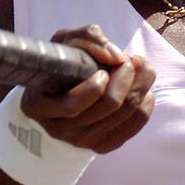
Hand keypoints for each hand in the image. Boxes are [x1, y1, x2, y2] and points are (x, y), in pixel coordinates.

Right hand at [20, 24, 155, 152]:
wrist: (60, 93)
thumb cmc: (62, 64)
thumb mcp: (66, 42)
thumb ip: (89, 38)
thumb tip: (115, 56)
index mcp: (39, 105)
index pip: (72, 105)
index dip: (95, 86)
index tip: (103, 69)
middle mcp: (59, 129)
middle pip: (108, 107)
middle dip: (127, 77)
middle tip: (131, 60)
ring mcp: (81, 141)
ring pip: (126, 114)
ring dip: (141, 85)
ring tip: (139, 67)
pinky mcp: (102, 145)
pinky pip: (135, 126)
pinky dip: (145, 104)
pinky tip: (144, 90)